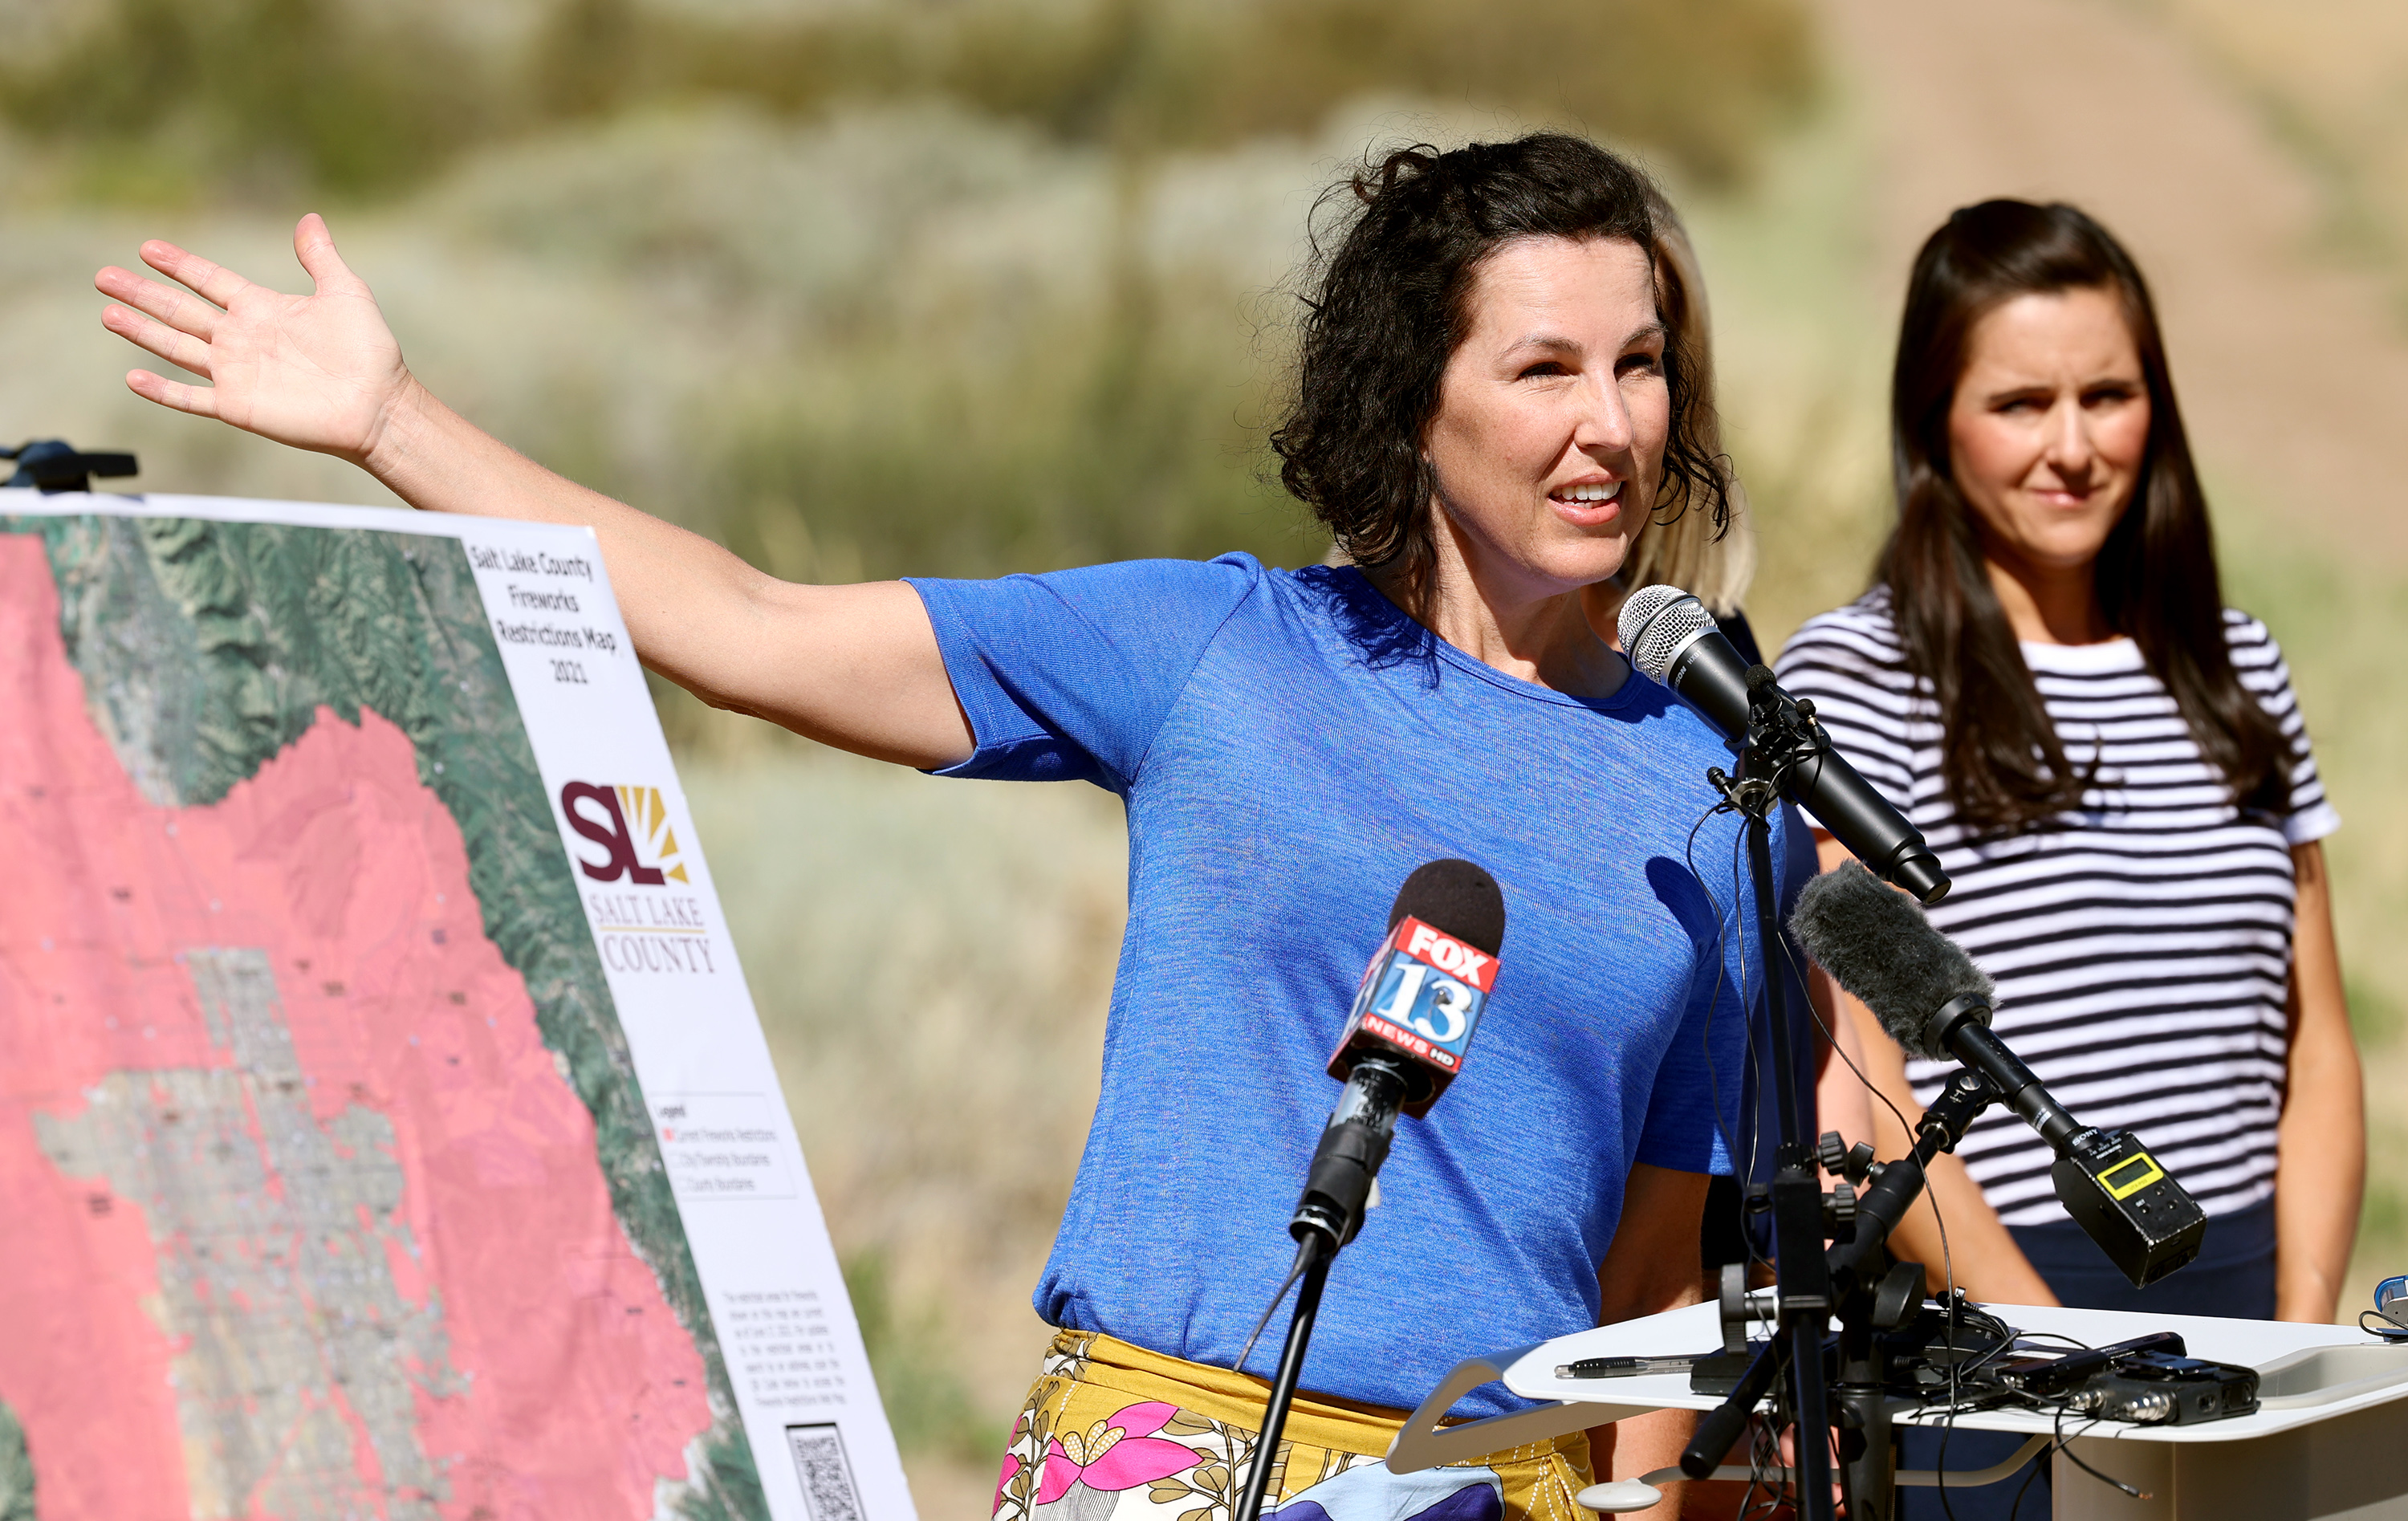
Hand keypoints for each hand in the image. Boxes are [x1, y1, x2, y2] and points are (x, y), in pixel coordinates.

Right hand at [97, 214, 415, 465]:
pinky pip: (191, 397)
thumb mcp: (345, 293)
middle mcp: (242, 338)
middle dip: (143, 293)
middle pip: (180, 310)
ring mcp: (236, 372)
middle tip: (104, 276)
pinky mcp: (238, 406)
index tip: (147, 248)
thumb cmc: (369, 351)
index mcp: (262, 309)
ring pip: (176, 348)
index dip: (179, 265)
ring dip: (142, 331)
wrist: (378, 404)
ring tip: (108, 312)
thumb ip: (320, 257)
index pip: (209, 281)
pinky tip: (133, 376)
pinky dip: (162, 390)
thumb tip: (310, 218)